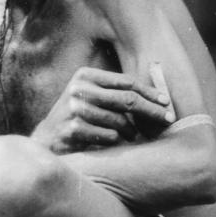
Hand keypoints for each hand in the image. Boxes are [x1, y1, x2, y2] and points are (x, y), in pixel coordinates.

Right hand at [31, 65, 174, 153]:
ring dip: (131, 130)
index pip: (126, 82)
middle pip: (127, 100)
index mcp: (85, 75)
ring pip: (119, 120)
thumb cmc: (78, 117)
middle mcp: (78, 89)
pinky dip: (116, 140)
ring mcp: (73, 109)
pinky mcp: (72, 130)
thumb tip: (158, 97)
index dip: (150, 92)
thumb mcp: (92, 96)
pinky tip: (114, 141)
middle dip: (152, 110)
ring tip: (132, 135)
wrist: (48, 139)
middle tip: (168, 120)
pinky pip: (109, 136)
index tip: (166, 102)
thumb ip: (116, 93)